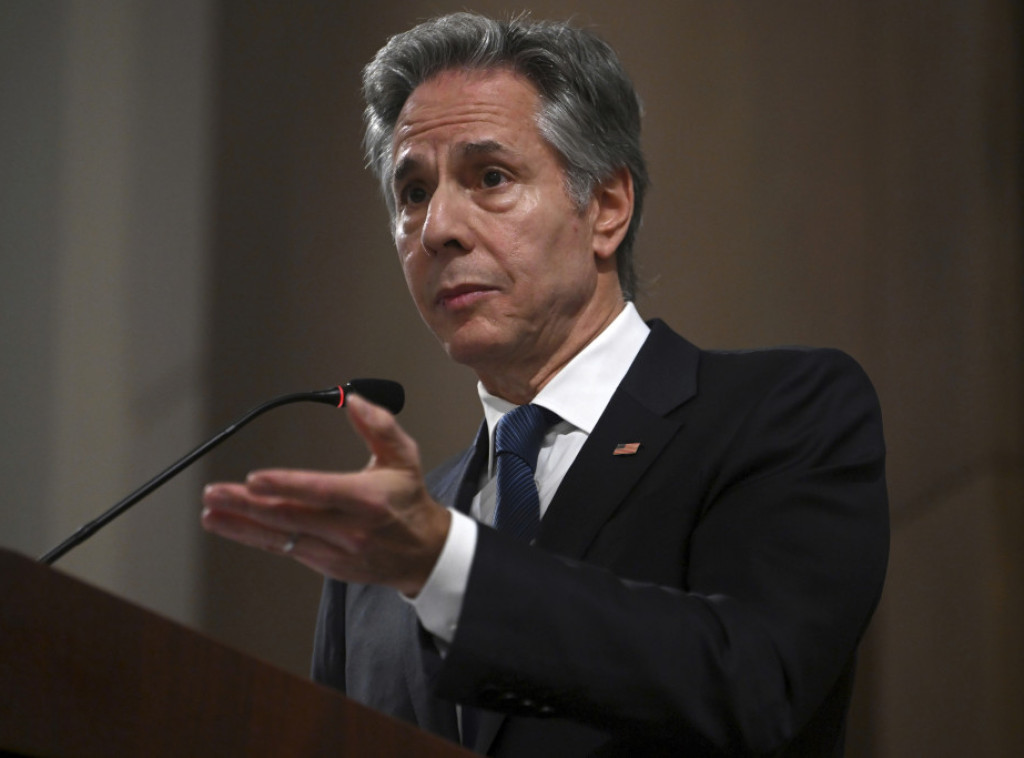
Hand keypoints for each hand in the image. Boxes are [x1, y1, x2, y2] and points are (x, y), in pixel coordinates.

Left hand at [200, 393, 450, 596]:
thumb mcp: (404, 457)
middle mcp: (350, 529)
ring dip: (242, 525)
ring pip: (281, 537)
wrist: (424, 552)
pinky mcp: (326, 564)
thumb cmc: (409, 501)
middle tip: (216, 493)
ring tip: (212, 513)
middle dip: (247, 505)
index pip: (321, 491)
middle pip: (290, 516)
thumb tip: (354, 400)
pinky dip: (256, 537)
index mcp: (368, 500)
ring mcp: (336, 551)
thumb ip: (379, 426)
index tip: (255, 479)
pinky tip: (234, 526)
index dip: (285, 485)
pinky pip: (285, 550)